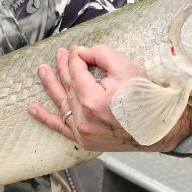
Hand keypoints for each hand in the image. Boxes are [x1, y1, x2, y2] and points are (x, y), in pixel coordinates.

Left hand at [28, 45, 191, 152]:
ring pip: (62, 103)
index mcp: (94, 100)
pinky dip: (46, 117)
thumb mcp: (126, 68)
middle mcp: (84, 119)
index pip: (77, 73)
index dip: (75, 58)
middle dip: (63, 67)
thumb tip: (81, 53)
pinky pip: (60, 127)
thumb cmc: (145, 99)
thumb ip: (100, 54)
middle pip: (69, 86)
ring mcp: (82, 132)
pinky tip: (32, 109)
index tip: (77, 50)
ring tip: (42, 71)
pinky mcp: (83, 141)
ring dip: (51, 85)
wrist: (158, 128)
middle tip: (60, 54)